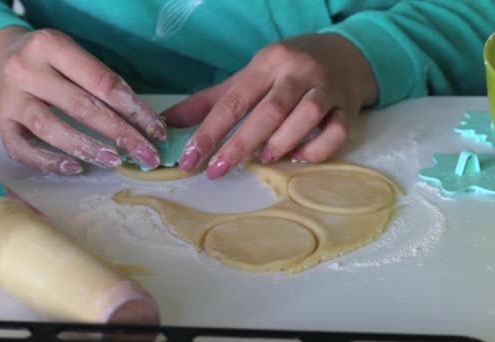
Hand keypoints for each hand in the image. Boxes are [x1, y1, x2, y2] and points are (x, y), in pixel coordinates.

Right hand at [0, 27, 165, 174]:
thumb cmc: (47, 63)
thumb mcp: (72, 58)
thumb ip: (102, 83)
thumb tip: (146, 123)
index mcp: (51, 46)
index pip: (103, 82)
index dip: (135, 110)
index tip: (156, 131)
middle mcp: (26, 69)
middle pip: (82, 107)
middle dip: (121, 135)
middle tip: (146, 156)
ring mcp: (9, 98)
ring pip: (51, 128)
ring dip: (88, 149)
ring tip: (115, 161)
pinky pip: (23, 150)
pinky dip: (50, 162)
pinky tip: (75, 169)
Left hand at [163, 33, 377, 179]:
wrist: (343, 54)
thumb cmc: (285, 71)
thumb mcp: (247, 78)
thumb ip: (210, 102)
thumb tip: (169, 122)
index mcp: (267, 63)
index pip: (234, 100)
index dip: (209, 132)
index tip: (190, 159)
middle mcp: (298, 72)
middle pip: (270, 109)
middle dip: (240, 143)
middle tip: (218, 170)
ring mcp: (327, 88)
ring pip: (308, 115)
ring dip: (282, 141)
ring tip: (263, 160)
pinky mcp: (348, 107)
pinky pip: (338, 131)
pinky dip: (319, 149)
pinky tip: (299, 158)